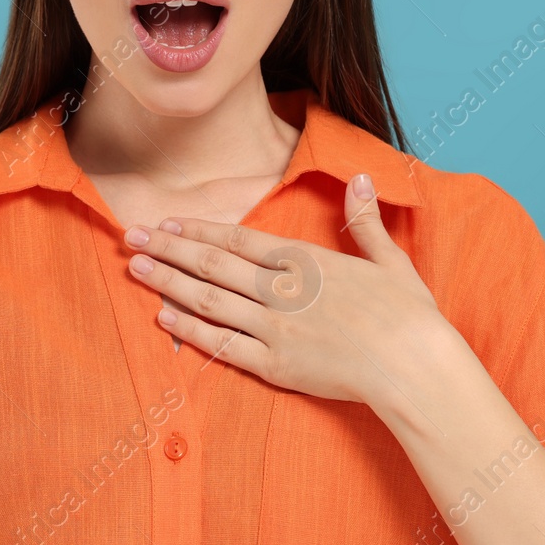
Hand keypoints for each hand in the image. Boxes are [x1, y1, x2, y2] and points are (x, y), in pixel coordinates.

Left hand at [122, 173, 454, 406]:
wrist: (415, 367)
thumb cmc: (409, 315)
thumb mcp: (389, 259)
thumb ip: (365, 220)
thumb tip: (361, 177)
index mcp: (305, 260)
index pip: (237, 239)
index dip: (198, 231)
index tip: (167, 223)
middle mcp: (282, 289)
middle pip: (212, 264)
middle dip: (167, 249)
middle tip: (130, 238)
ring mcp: (275, 328)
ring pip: (209, 300)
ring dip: (168, 283)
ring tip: (136, 270)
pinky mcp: (276, 365)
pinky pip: (223, 345)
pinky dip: (191, 329)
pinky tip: (164, 317)